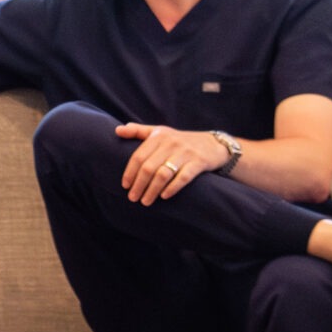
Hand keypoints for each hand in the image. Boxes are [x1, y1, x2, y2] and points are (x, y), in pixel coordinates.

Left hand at [116, 122, 231, 204]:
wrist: (213, 144)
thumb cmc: (180, 140)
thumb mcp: (160, 132)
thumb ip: (139, 131)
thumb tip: (117, 130)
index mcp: (159, 136)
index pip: (139, 156)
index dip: (130, 172)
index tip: (125, 186)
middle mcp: (171, 143)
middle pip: (149, 167)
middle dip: (139, 185)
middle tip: (133, 198)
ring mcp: (185, 153)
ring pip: (163, 174)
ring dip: (152, 190)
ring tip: (146, 201)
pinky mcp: (198, 162)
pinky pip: (183, 178)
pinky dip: (172, 188)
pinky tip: (164, 196)